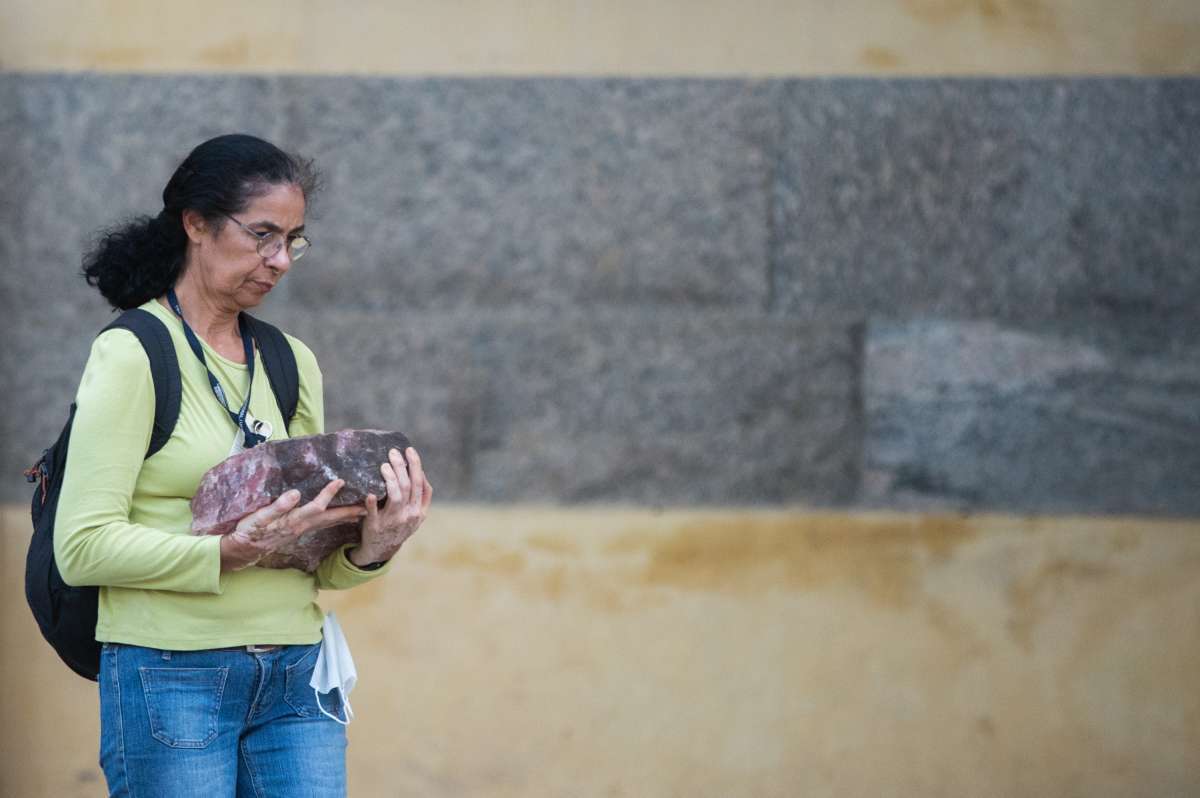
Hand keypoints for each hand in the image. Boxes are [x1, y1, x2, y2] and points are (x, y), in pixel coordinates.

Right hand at [220, 478, 365, 571]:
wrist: (245, 549)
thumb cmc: (251, 530)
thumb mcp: (260, 517)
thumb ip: (278, 506)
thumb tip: (295, 494)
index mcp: (294, 520)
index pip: (316, 507)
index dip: (329, 494)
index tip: (340, 481)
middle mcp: (302, 526)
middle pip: (331, 518)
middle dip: (350, 511)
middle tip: (369, 505)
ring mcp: (303, 530)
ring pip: (330, 523)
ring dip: (347, 516)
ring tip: (364, 511)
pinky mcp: (301, 531)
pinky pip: (324, 525)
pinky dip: (336, 520)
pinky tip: (342, 517)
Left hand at [349, 447, 432, 566]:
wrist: (382, 549)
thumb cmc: (399, 527)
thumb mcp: (416, 516)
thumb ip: (422, 497)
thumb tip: (422, 473)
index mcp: (419, 511)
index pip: (421, 484)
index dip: (416, 466)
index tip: (409, 451)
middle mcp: (408, 515)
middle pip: (407, 486)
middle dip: (402, 466)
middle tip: (393, 452)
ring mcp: (393, 521)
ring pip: (395, 496)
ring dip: (390, 479)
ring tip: (384, 465)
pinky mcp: (376, 526)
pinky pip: (375, 513)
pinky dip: (372, 503)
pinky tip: (370, 494)